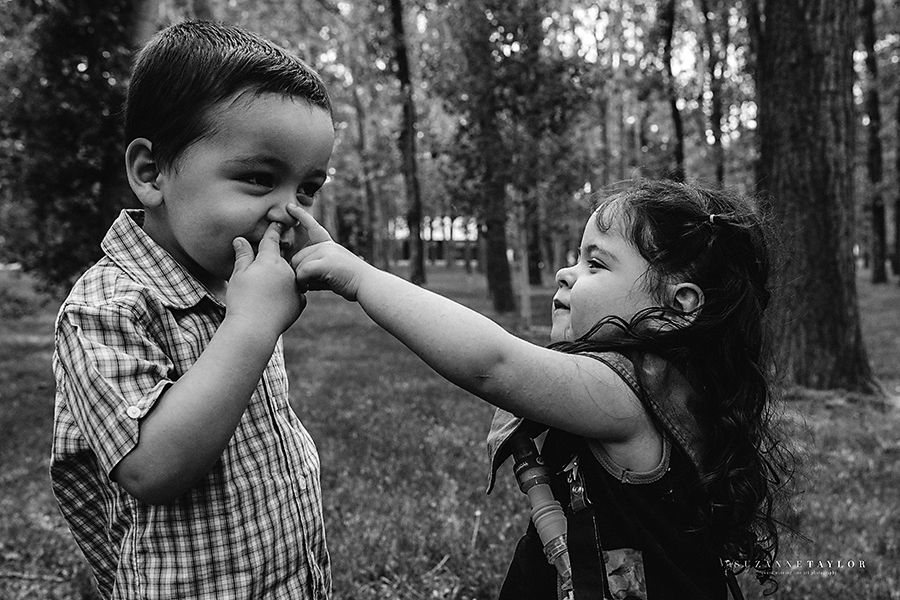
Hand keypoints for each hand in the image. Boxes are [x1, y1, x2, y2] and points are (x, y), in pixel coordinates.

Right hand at [227, 221, 305, 336]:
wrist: (253, 328)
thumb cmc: (242, 299)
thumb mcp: (238, 275)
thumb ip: (243, 256)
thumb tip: (240, 239)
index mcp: (270, 260)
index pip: (272, 240)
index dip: (273, 230)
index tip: (277, 222)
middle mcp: (287, 270)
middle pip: (281, 261)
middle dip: (274, 262)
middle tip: (263, 271)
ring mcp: (296, 286)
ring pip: (289, 278)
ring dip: (282, 280)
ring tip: (267, 291)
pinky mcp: (300, 302)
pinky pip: (295, 295)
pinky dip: (288, 296)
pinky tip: (277, 304)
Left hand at [287, 204, 369, 301]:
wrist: (368, 284)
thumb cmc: (350, 282)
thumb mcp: (331, 271)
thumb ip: (315, 269)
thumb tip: (298, 275)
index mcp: (329, 245)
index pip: (312, 227)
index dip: (300, 215)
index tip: (290, 206)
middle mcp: (326, 246)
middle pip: (297, 257)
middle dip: (299, 272)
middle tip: (309, 283)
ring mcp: (326, 252)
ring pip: (298, 265)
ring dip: (302, 279)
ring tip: (314, 286)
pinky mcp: (325, 262)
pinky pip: (303, 271)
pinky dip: (303, 282)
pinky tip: (309, 287)